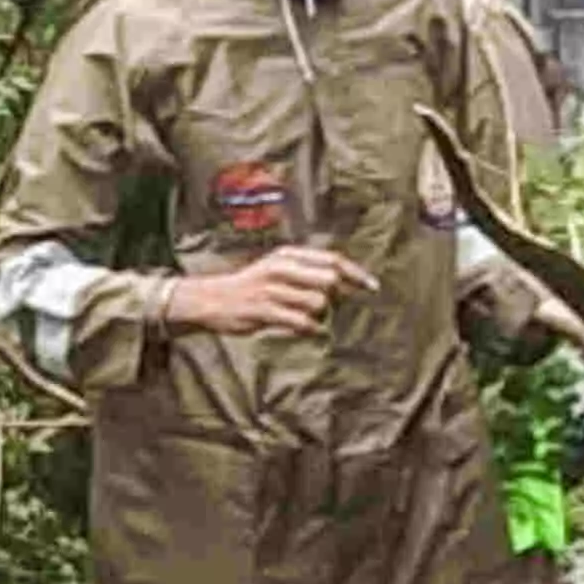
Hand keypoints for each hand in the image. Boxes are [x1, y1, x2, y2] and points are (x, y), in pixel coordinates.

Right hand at [164, 246, 371, 338]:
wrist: (210, 299)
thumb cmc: (250, 288)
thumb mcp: (276, 269)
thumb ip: (306, 272)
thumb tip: (345, 284)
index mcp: (287, 255)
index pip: (332, 260)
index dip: (356, 274)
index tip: (373, 287)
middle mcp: (281, 267)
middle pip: (330, 280)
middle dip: (336, 297)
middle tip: (327, 308)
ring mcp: (271, 288)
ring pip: (318, 303)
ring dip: (319, 315)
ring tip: (305, 318)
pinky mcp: (264, 310)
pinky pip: (301, 321)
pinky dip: (309, 328)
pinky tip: (304, 328)